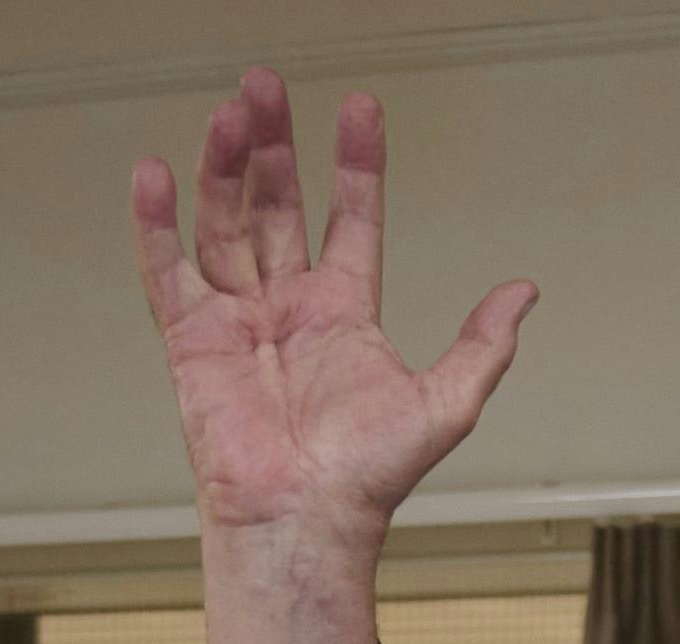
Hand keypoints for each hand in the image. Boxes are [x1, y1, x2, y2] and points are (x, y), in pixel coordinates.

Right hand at [134, 73, 532, 560]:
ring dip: (224, 166)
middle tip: (264, 87)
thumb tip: (524, 293)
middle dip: (272, 146)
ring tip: (229, 114)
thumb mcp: (446, 404)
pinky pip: (167, 271)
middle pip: (276, 205)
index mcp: (345, 313)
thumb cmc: (367, 480)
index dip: (356, 165)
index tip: (359, 109)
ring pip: (225, 223)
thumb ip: (483, 345)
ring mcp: (237, 320)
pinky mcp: (191, 341)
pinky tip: (155, 173)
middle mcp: (289, 307)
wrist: (305, 521)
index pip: (351, 219)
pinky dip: (156, 224)